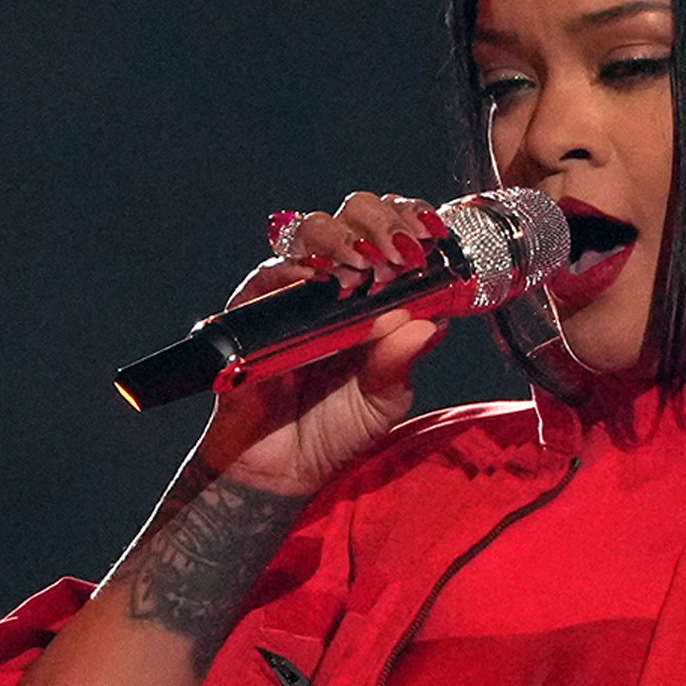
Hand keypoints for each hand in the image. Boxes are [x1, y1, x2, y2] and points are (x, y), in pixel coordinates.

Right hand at [197, 192, 450, 500]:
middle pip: (353, 214)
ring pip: (311, 230)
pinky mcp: (252, 310)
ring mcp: (292, 292)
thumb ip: (403, 359)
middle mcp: (334, 282)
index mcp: (374, 293)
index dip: (410, 220)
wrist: (285, 471)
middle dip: (381, 220)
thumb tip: (434, 319)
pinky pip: (268, 274)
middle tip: (399, 252)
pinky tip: (319, 276)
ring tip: (365, 267)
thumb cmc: (337, 429)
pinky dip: (294, 267)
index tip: (431, 238)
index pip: (392, 229)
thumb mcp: (385, 398)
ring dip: (342, 238)